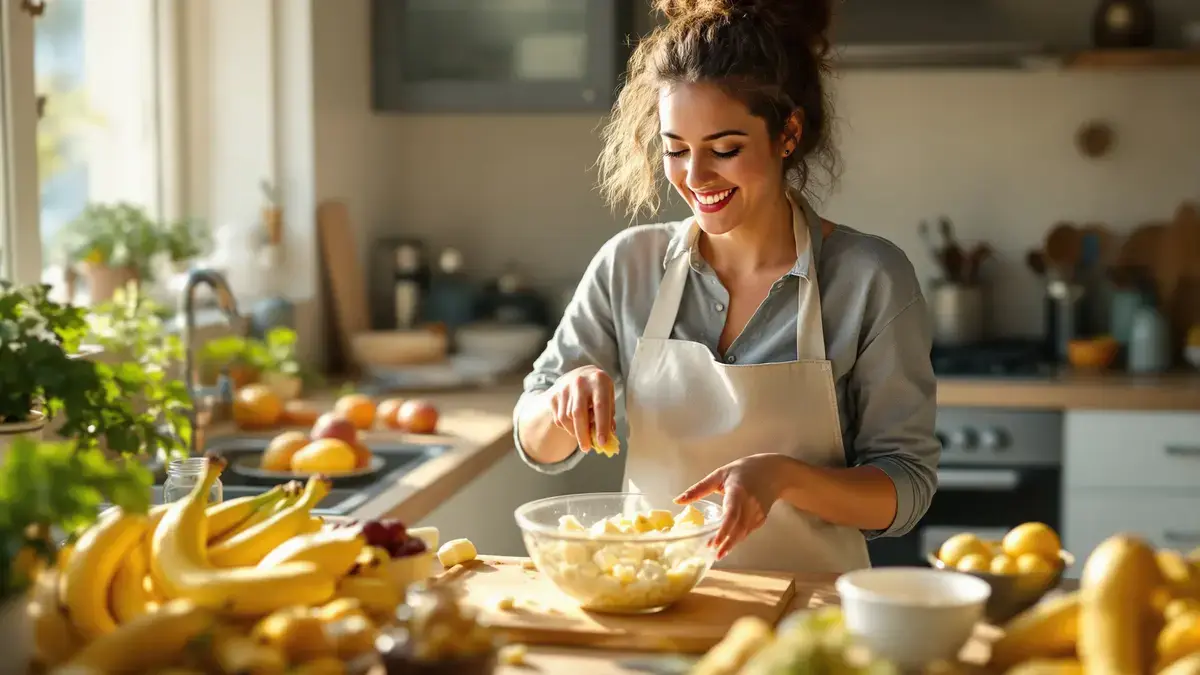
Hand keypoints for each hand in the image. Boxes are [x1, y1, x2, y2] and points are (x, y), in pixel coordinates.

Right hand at [545, 366, 614, 452]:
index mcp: (599, 380)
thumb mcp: (609, 397)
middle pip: (578, 413)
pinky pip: (559, 419)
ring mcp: (564, 388)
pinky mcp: (554, 396)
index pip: (600, 406)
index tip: (602, 443)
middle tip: (587, 449)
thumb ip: (609, 416)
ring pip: (567, 418)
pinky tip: (575, 426)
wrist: (580, 374)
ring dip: (575, 432)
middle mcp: (580, 382)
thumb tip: (608, 439)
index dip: (601, 426)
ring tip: (584, 435)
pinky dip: (568, 428)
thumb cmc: (599, 391)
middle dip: (582, 434)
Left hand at [675, 454, 789, 559]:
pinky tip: (728, 544)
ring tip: (718, 552)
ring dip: (732, 543)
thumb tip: (677, 501)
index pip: (731, 514)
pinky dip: (738, 538)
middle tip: (712, 551)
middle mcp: (750, 503)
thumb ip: (699, 489)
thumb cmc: (743, 470)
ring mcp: (758, 512)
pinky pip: (748, 531)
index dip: (723, 530)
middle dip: (726, 542)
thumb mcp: (719, 474)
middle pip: (738, 528)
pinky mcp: (762, 517)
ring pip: (744, 532)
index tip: (714, 542)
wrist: (774, 471)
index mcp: (738, 491)